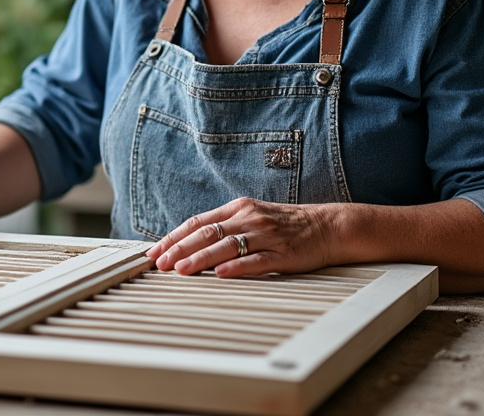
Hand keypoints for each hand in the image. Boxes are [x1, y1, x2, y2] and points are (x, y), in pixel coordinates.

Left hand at [146, 197, 338, 277]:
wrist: (328, 226)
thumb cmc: (286, 225)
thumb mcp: (252, 217)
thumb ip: (225, 227)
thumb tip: (189, 243)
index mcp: (238, 208)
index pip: (198, 222)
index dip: (174, 237)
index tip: (155, 252)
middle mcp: (249, 219)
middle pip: (207, 233)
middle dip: (180, 249)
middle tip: (160, 264)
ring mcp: (266, 235)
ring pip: (227, 246)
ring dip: (201, 258)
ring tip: (181, 270)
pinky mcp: (283, 253)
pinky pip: (256, 260)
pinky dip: (237, 267)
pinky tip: (221, 274)